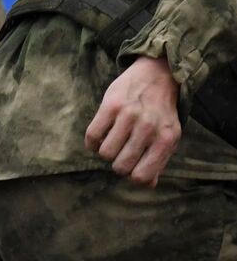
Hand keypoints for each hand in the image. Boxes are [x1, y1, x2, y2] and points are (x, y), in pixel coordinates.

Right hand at [85, 56, 181, 187]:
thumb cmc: (161, 111)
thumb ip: (159, 161)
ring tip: (113, 140)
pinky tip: (102, 134)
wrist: (158, 74)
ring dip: (105, 150)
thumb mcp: (168, 135)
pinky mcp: (111, 105)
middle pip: (120, 167)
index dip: (132, 175)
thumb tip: (149, 185)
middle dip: (117, 163)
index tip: (132, 165)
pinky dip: (93, 141)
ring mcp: (129, 115)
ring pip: (105, 153)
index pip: (141, 176)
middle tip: (121, 151)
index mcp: (166, 139)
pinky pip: (92, 136)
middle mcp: (149, 127)